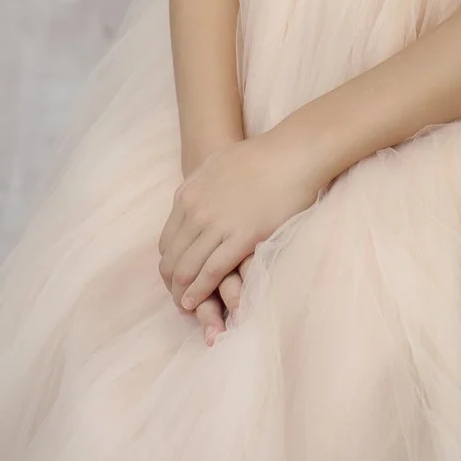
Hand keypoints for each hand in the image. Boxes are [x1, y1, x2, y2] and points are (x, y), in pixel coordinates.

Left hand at [159, 130, 327, 331]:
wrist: (293, 153)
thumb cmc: (262, 156)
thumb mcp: (217, 164)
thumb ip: (201, 185)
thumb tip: (194, 196)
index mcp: (187, 195)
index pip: (167, 241)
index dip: (170, 264)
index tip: (177, 277)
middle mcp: (195, 211)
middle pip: (172, 258)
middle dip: (172, 283)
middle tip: (178, 299)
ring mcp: (217, 224)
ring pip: (186, 268)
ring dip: (181, 291)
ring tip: (186, 307)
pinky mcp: (241, 237)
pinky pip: (211, 271)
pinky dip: (199, 291)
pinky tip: (195, 302)